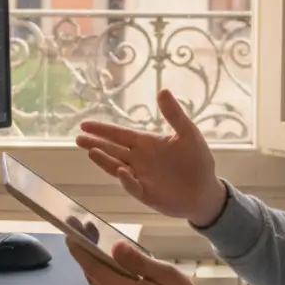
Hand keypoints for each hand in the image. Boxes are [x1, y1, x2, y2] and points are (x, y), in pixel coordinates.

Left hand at [67, 239, 225, 284]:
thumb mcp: (167, 276)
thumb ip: (138, 261)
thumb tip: (114, 247)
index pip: (93, 268)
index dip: (79, 249)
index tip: (69, 233)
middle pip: (95, 280)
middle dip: (91, 258)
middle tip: (92, 236)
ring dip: (102, 275)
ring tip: (111, 258)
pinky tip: (123, 282)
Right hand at [76, 89, 225, 226]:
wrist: (206, 191)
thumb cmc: (197, 160)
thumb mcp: (188, 133)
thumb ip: (174, 114)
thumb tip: (162, 90)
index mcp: (146, 144)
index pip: (120, 135)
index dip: (103, 129)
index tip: (85, 124)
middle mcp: (139, 159)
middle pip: (112, 150)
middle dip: (95, 143)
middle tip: (78, 138)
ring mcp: (140, 177)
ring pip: (116, 167)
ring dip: (104, 160)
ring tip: (90, 152)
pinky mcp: (146, 194)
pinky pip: (133, 186)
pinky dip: (127, 179)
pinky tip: (122, 170)